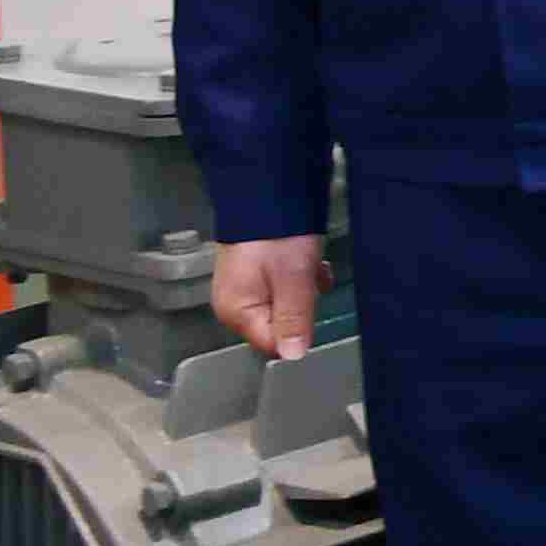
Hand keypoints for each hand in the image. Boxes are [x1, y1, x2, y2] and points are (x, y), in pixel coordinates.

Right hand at [211, 234, 325, 361]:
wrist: (267, 189)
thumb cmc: (277, 234)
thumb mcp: (293, 278)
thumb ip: (293, 318)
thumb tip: (293, 356)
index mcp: (235, 311)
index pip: (271, 343)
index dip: (297, 330)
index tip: (309, 305)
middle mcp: (235, 303)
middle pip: (280, 323)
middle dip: (303, 304)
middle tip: (308, 278)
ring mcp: (246, 286)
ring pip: (288, 303)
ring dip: (305, 287)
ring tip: (309, 264)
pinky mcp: (258, 271)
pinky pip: (286, 286)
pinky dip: (302, 275)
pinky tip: (310, 261)